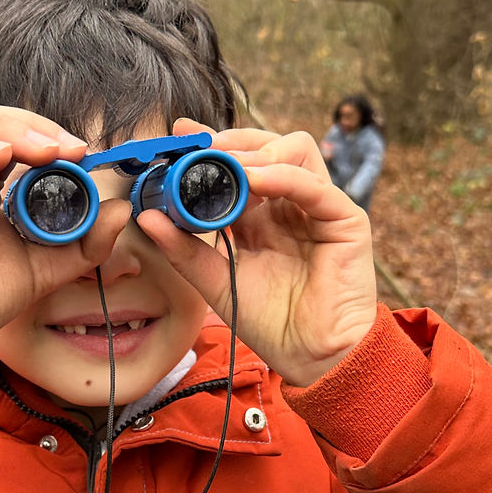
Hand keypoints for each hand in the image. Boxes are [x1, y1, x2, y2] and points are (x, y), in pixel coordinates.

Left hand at [137, 118, 376, 386]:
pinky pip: (313, 184)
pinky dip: (281, 175)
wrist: (311, 358)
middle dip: (232, 140)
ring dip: (257, 151)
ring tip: (227, 164)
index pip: (240, 163)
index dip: (213, 144)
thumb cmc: (270, 322)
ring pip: (295, 151)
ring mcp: (318, 208)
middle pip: (267, 146)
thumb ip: (184, 249)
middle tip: (201, 146)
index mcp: (262, 214)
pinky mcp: (345, 220)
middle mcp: (290, 204)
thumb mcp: (216, 281)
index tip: (180, 134)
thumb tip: (147, 217)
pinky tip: (253, 179)